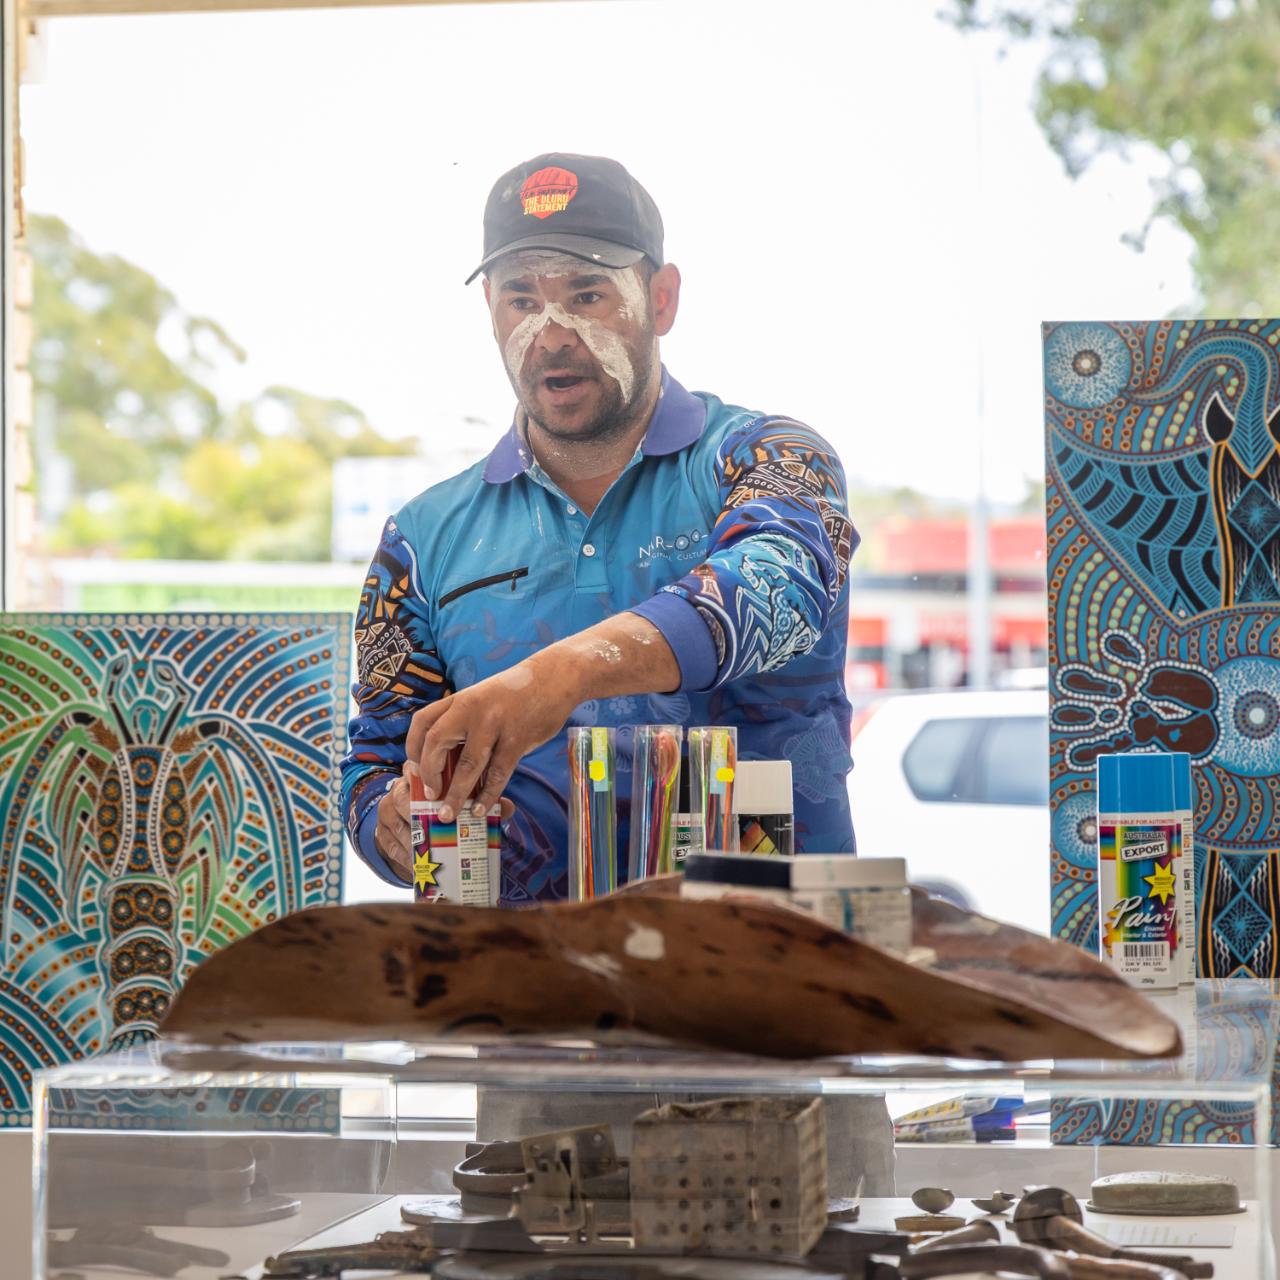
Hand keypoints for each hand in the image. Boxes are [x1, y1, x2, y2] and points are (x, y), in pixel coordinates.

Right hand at [375, 761, 516, 885]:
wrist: (416, 826)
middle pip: (400, 797)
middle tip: (436, 828)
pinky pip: (389, 844)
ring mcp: (386, 811)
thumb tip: (507, 807)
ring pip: (394, 822)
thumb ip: (483, 800)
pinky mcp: (381, 833)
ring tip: (429, 853)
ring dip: (412, 840)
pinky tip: (417, 866)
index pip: (415, 769)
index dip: (421, 777)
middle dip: (416, 814)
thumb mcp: (462, 801)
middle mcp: (398, 790)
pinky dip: (403, 857)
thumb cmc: (443, 807)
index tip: (436, 792)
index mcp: (419, 776)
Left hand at [406, 654, 579, 823]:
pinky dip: (487, 795)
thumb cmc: (517, 691)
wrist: (554, 676)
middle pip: (436, 743)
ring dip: (455, 794)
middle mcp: (471, 709)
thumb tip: (449, 759)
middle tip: (430, 795)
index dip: (411, 747)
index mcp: (460, 699)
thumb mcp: (483, 697)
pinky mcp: (517, 739)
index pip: (422, 721)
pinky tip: (481, 809)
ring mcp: (494, 724)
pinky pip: (497, 773)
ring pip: (467, 765)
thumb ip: (465, 721)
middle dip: (429, 774)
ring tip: (449, 814)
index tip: (413, 768)